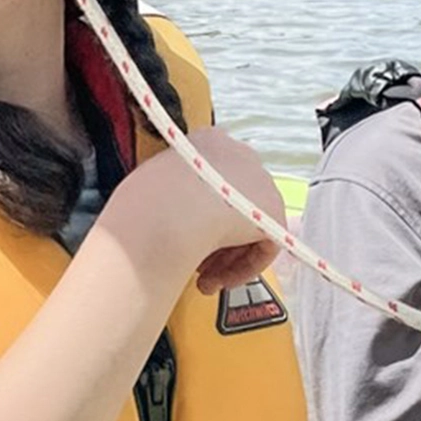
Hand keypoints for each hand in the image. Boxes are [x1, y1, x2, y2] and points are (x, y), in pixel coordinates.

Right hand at [110, 126, 283, 292]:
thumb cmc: (146, 199)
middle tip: (195, 263)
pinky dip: (242, 267)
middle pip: (234, 204)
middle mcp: (241, 154)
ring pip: (248, 227)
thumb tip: (170, 216)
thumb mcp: (149, 185)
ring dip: (225, 258)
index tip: (183, 234)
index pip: (213, 179)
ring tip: (203, 279)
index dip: (199, 214)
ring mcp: (262, 181)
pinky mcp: (274, 212)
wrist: (168, 211)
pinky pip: (263, 246)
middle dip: (214, 238)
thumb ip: (170, 193)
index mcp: (210, 141)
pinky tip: (218, 279)